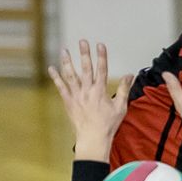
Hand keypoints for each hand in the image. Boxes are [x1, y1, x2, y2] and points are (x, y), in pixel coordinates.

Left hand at [48, 40, 132, 160]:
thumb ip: (124, 90)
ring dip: (67, 62)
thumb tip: (130, 75)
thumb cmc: (108, 125)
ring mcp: (76, 96)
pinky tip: (51, 68)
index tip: (100, 44)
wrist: (93, 138)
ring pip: (71, 75)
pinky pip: (60, 87)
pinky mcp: (68, 102)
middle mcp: (87, 91)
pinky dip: (56, 77)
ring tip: (64, 50)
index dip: (102, 56)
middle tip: (82, 41)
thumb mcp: (120, 107)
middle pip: (86, 68)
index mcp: (101, 91)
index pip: (102, 69)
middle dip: (85, 54)